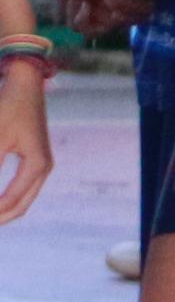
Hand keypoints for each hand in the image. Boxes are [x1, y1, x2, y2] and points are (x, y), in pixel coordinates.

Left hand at [0, 64, 49, 224]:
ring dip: (3, 209)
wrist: (25, 84)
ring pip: (22, 198)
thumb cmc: (8, 108)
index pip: (12, 201)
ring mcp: (42, 164)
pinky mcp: (35, 159)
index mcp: (37, 165)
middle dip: (0, 217)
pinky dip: (6, 197)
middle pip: (21, 206)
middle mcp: (44, 168)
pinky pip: (22, 188)